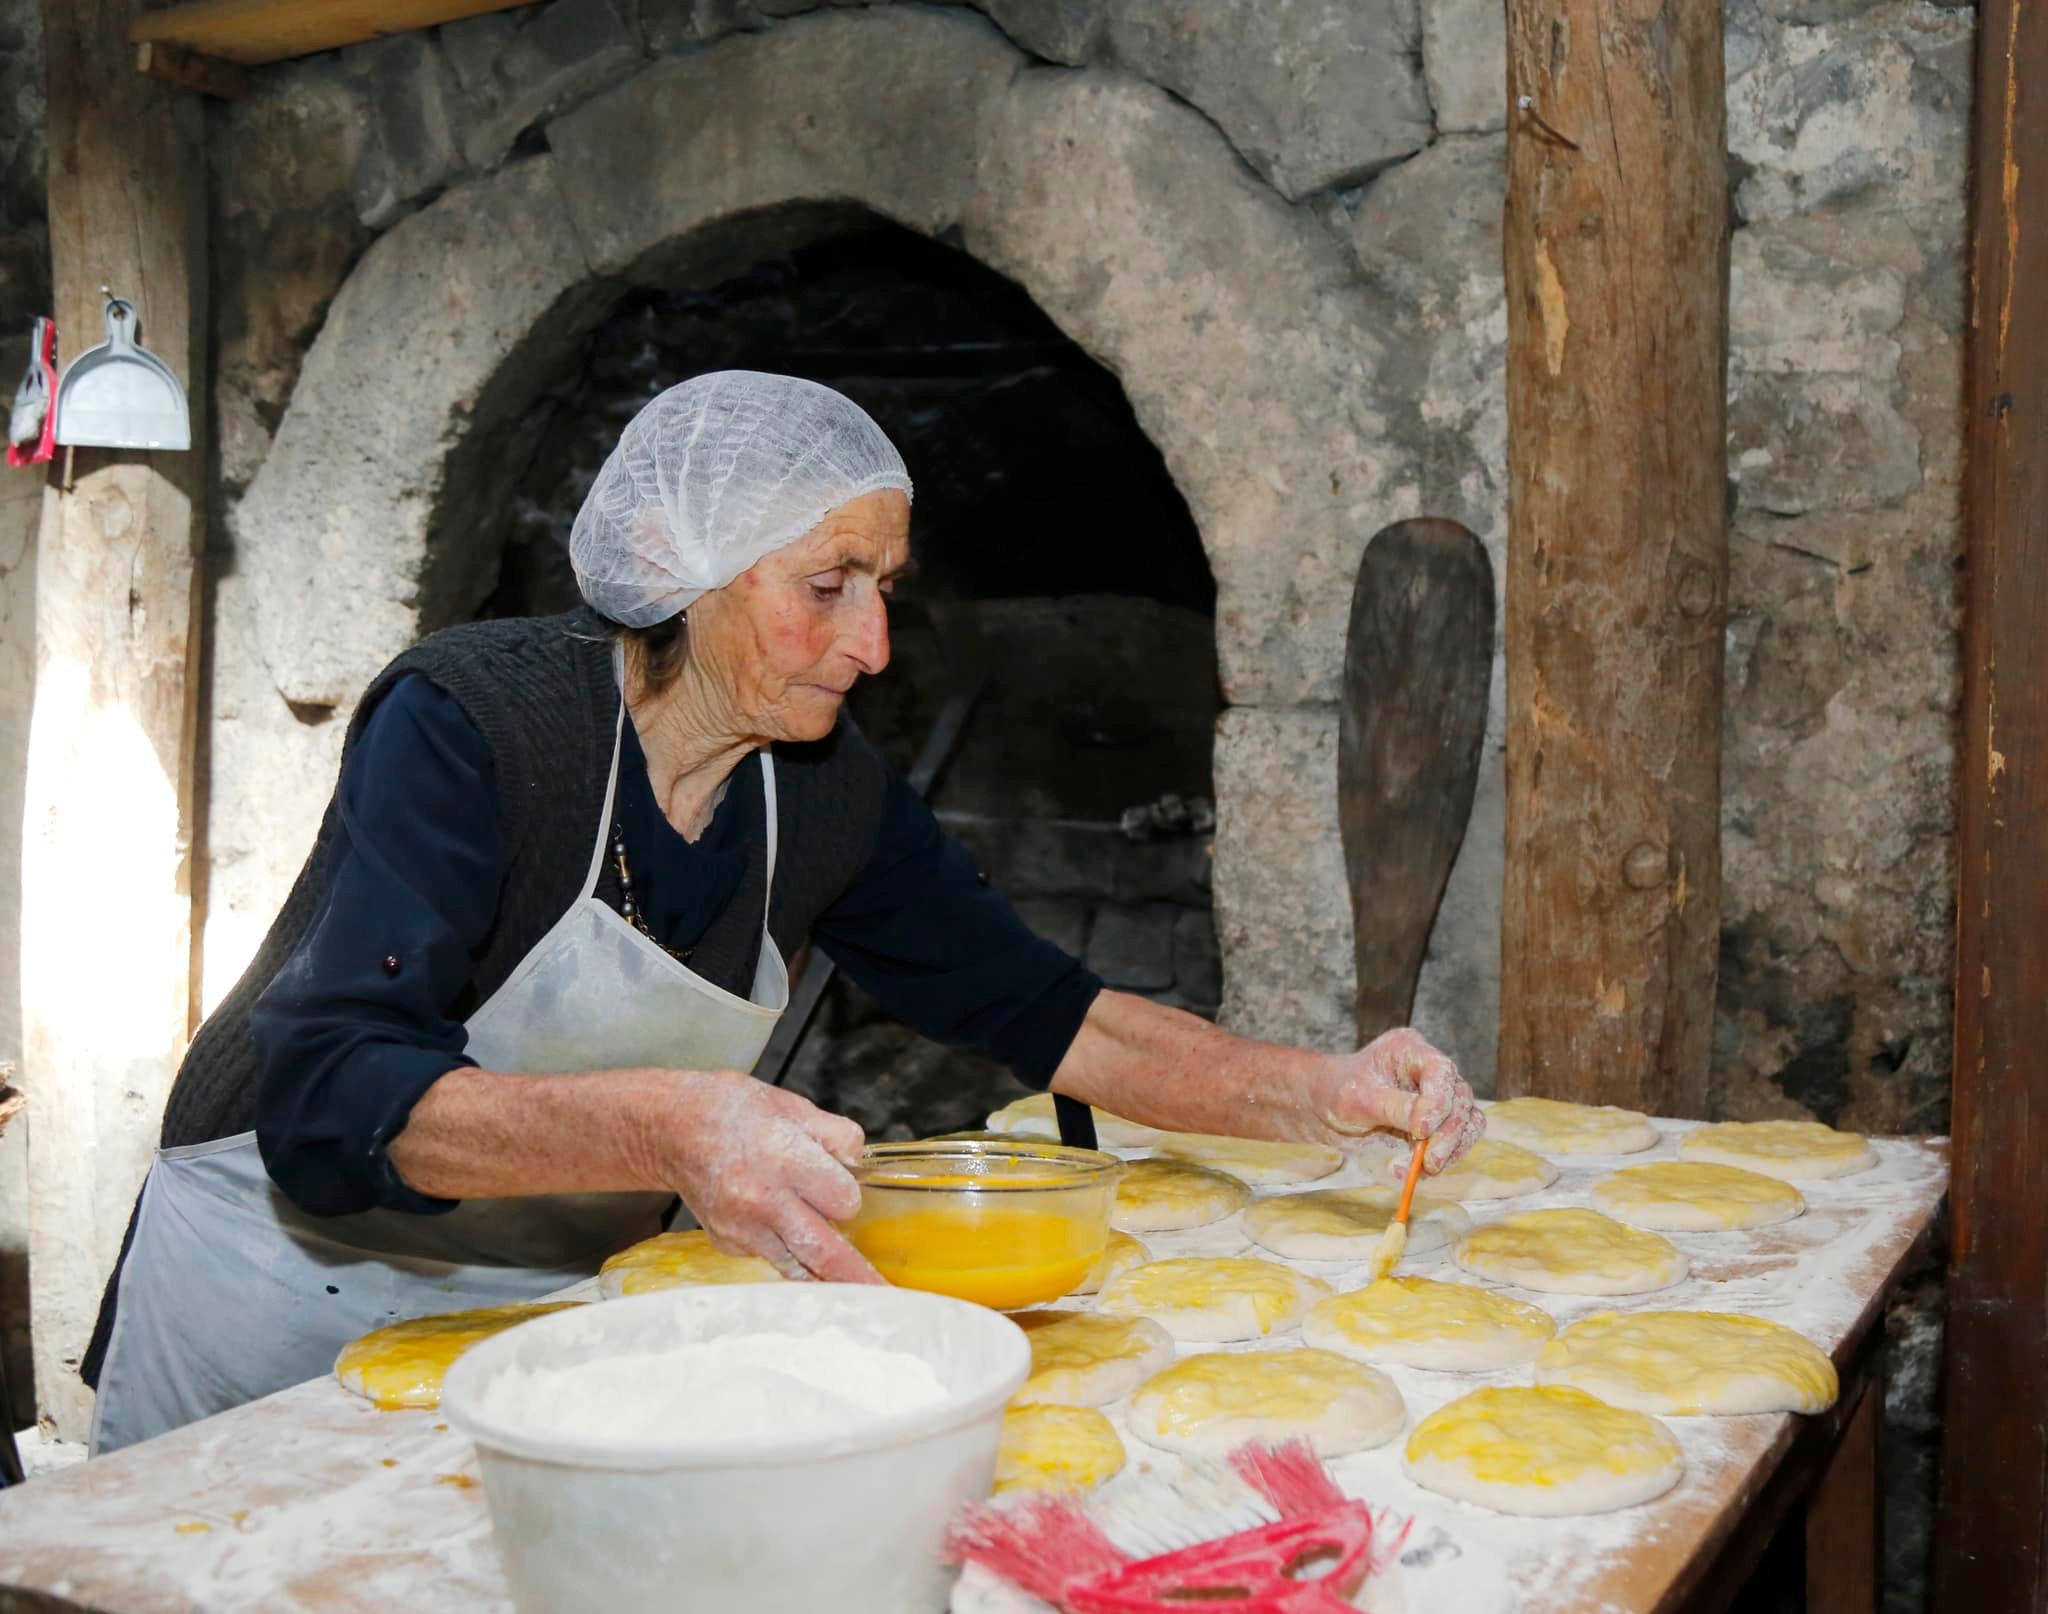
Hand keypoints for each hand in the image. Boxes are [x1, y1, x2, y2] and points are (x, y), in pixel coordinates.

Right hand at [649, 1070, 881, 1282]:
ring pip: (797, 1265)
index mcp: (783, 1157)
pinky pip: (771, 1256)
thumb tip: (859, 1164)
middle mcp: (762, 1199)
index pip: (842, 1200)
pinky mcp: (727, 1243)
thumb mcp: (791, 1105)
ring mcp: (741, 1227)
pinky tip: (779, 1226)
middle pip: (823, 1251)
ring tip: (848, 1284)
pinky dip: (785, 1249)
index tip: (844, 1190)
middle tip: (884, 1296)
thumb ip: (834, 1135)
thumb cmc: (732, 1110)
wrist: (670, 1128)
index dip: (849, 1197)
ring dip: (821, 1270)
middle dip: (857, 1276)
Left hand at [1306, 1028, 1482, 1173]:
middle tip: (1428, 1161)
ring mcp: (1437, 1097)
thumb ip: (1392, 1106)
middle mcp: (1429, 1071)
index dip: (1438, 1102)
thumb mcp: (1356, 1098)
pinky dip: (1444, 1159)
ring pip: (1467, 1122)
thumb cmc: (1336, 1092)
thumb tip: (1425, 1124)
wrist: (1325, 1110)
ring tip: (1422, 1169)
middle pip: (1460, 1099)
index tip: (1421, 1131)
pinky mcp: (1437, 1124)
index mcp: (1409, 1050)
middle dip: (1448, 1134)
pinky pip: (1456, 1142)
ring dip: (1450, 1150)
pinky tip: (1416, 1171)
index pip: (1441, 1070)